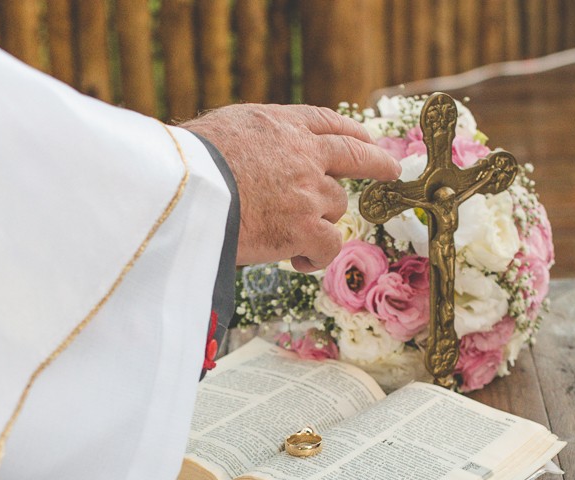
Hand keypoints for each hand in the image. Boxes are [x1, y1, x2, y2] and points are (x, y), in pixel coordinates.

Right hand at [181, 104, 400, 271]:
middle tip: (391, 170)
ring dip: (320, 223)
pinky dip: (316, 257)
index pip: (327, 122)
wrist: (183, 190)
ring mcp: (308, 191)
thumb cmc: (188, 165)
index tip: (367, 140)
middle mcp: (303, 153)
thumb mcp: (223, 130)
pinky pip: (329, 246)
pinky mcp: (303, 228)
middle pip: (354, 157)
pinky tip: (297, 261)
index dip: (352, 133)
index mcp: (280, 124)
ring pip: (337, 208)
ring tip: (290, 238)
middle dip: (377, 164)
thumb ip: (254, 140)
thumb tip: (258, 158)